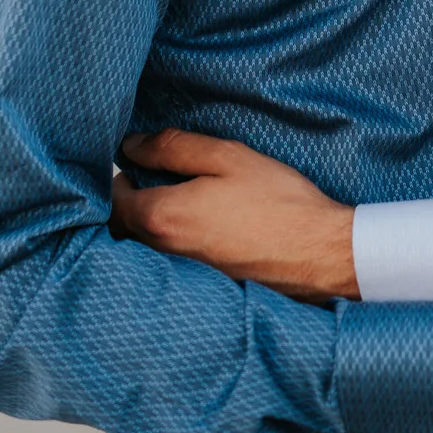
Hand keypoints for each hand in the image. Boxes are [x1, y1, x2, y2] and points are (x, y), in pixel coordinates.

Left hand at [111, 130, 357, 302]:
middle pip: (124, 227)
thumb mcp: (227, 158)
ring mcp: (182, 275)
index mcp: (162, 217)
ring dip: (148, 224)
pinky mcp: (202, 287)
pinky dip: (171, 244)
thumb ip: (174, 148)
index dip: (119, 176)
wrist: (318, 254)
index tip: (134, 160)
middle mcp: (163, 253)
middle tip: (149, 176)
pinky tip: (200, 226)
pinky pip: (169, 262)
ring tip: (174, 199)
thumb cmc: (276, 201)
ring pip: (145, 247)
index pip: (114, 199)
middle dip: (129, 202)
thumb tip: (132, 145)